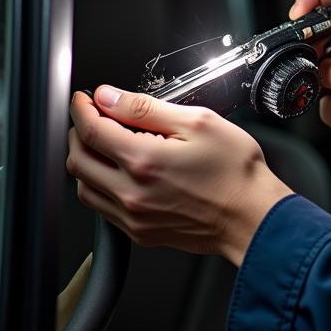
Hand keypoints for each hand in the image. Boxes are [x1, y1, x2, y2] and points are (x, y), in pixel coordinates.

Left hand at [67, 88, 292, 265]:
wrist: (253, 216)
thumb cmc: (236, 172)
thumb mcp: (198, 122)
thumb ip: (146, 108)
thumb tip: (110, 97)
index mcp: (144, 161)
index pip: (91, 130)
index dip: (82, 108)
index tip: (84, 98)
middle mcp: (132, 193)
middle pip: (78, 159)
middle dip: (78, 132)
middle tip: (92, 117)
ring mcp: (134, 217)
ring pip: (83, 187)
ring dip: (86, 160)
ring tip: (105, 143)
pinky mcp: (140, 233)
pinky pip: (101, 208)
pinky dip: (99, 185)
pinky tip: (119, 171)